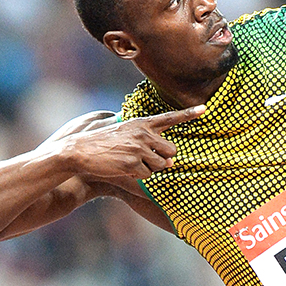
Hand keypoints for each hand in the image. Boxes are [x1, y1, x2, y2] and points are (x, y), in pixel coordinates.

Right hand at [60, 105, 205, 178]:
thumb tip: (171, 162)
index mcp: (143, 123)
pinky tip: (124, 168)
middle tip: (144, 158)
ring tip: (130, 162)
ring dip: (149, 168)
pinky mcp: (132, 163)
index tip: (205, 109)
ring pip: (161, 165)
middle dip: (163, 158)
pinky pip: (147, 175)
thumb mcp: (127, 134)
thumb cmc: (105, 144)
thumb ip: (150, 143)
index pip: (170, 118)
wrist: (80, 150)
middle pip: (172, 151)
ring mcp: (138, 148)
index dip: (189, 114)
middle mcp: (144, 133)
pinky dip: (138, 176)